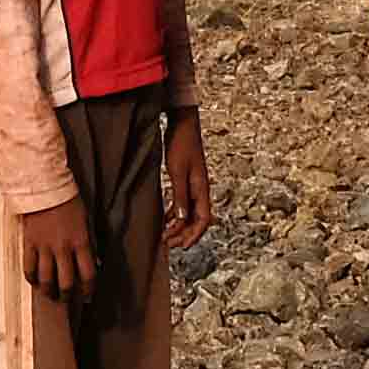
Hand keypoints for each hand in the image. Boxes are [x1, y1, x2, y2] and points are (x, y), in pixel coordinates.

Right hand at [13, 198, 98, 302]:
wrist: (44, 187)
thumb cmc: (69, 202)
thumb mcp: (86, 222)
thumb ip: (89, 244)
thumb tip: (93, 264)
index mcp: (81, 242)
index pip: (88, 275)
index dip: (89, 290)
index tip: (88, 297)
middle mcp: (63, 248)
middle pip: (66, 282)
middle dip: (68, 295)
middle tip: (67, 299)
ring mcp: (44, 247)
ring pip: (46, 279)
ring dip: (49, 291)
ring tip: (50, 294)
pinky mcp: (29, 243)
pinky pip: (29, 267)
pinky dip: (32, 278)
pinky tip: (35, 281)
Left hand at [160, 116, 213, 249]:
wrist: (182, 123)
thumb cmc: (181, 143)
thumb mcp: (177, 171)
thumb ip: (180, 195)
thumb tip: (181, 219)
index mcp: (202, 188)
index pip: (203, 219)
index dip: (194, 235)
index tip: (181, 245)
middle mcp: (200, 189)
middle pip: (197, 219)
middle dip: (184, 234)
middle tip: (168, 243)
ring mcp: (193, 185)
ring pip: (189, 213)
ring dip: (178, 225)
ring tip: (165, 234)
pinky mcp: (185, 179)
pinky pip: (182, 203)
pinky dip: (174, 214)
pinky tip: (165, 218)